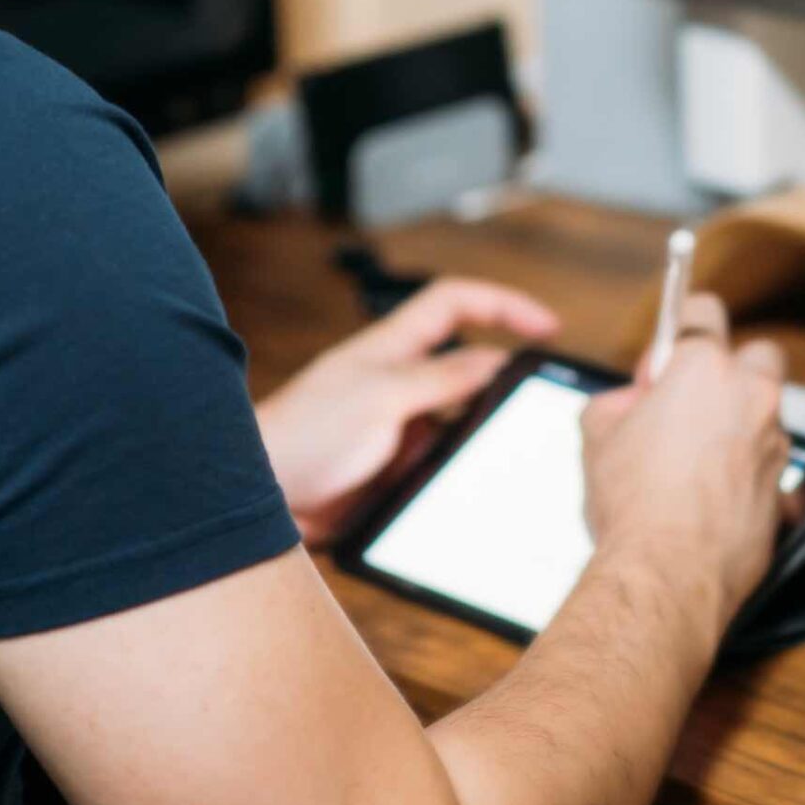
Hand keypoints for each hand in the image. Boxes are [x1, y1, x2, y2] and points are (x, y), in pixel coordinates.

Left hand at [257, 278, 560, 544]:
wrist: (258, 501)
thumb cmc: (302, 437)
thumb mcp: (380, 398)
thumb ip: (438, 379)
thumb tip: (495, 361)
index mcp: (391, 349)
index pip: (454, 303)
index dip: (502, 304)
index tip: (547, 326)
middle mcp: (399, 383)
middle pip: (469, 365)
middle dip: (507, 379)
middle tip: (543, 404)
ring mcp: (398, 427)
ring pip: (462, 420)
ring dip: (486, 434)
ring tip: (513, 454)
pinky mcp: (394, 471)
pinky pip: (444, 465)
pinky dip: (463, 472)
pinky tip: (476, 489)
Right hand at [581, 294, 788, 634]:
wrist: (667, 574)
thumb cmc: (632, 502)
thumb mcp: (597, 434)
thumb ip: (619, 402)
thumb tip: (631, 404)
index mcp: (704, 369)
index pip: (702, 312)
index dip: (680, 329)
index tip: (666, 357)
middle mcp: (751, 397)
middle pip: (759, 354)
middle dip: (732, 368)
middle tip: (692, 401)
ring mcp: (774, 444)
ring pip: (764, 415)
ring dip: (737, 425)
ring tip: (692, 462)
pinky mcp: (783, 490)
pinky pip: (765, 464)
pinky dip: (743, 471)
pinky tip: (707, 498)